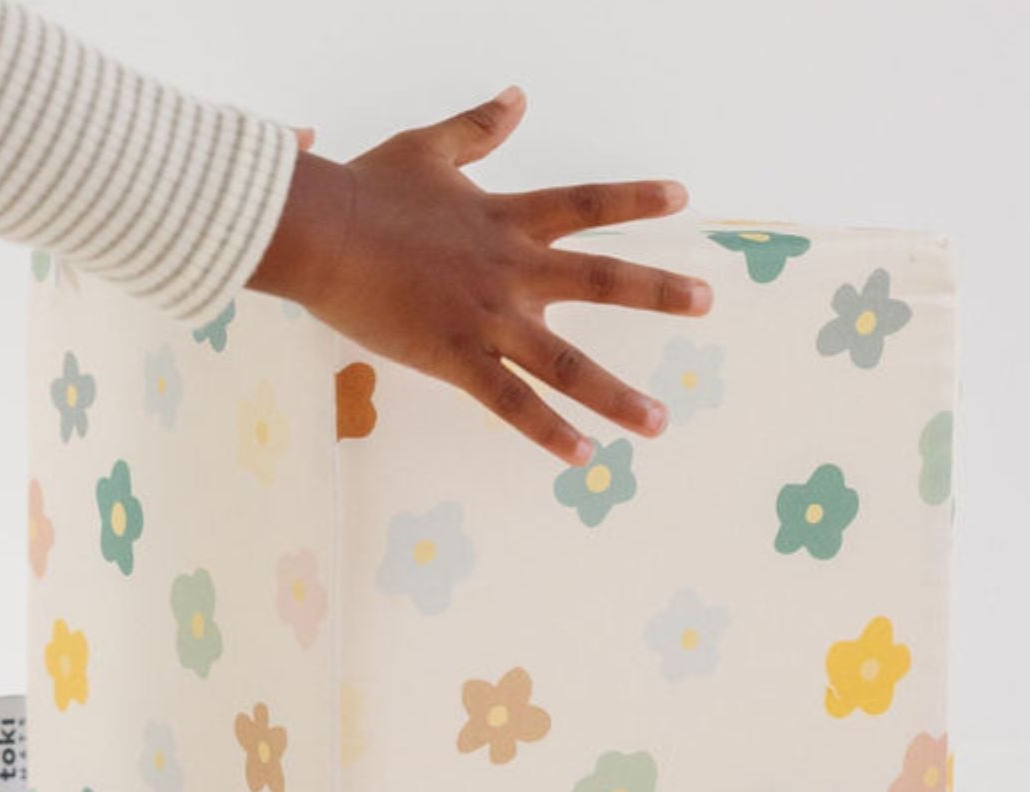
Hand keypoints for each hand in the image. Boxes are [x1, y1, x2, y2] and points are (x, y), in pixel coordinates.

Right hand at [248, 88, 711, 465]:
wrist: (323, 232)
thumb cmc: (365, 190)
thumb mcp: (429, 148)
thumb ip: (478, 129)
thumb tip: (517, 98)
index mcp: (505, 218)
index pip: (585, 204)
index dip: (634, 199)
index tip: (681, 197)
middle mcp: (510, 269)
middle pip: (600, 279)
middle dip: (657, 292)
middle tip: (706, 302)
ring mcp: (487, 318)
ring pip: (566, 363)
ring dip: (617, 395)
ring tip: (658, 421)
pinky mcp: (454, 358)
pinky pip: (510, 404)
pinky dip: (547, 432)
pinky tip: (582, 455)